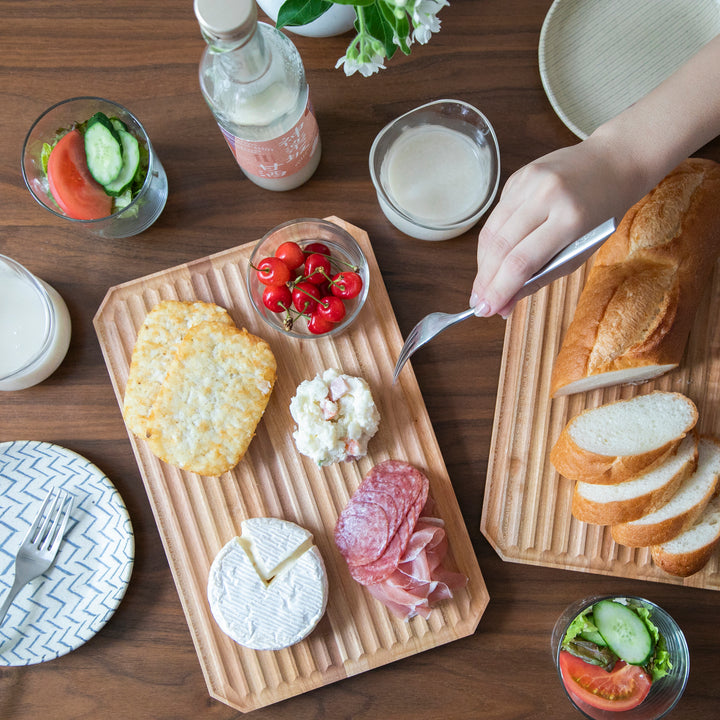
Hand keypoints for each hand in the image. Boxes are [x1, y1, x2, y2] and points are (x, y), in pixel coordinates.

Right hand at [469, 137, 636, 317]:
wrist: (614, 162)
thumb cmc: (602, 212)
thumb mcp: (580, 251)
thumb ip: (540, 277)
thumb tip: (505, 303)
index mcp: (570, 218)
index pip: (521, 262)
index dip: (499, 290)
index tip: (486, 310)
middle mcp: (546, 195)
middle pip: (500, 247)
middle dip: (485, 280)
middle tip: (478, 303)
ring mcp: (529, 181)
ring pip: (491, 231)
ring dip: (483, 263)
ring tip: (483, 285)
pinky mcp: (518, 176)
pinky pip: (496, 215)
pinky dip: (492, 240)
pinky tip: (494, 256)